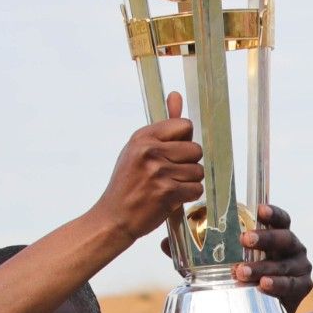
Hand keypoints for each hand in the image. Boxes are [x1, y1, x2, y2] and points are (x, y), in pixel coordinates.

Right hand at [99, 92, 205, 241]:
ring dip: (188, 182)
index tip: (174, 153)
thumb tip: (175, 95)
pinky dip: (188, 196)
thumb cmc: (127, 184)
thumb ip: (163, 127)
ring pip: (198, 171)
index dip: (184, 141)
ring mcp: (159, 171)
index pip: (184, 126)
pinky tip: (172, 198)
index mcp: (143, 137)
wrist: (114, 217)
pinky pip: (196, 189)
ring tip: (169, 186)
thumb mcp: (138, 150)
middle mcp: (150, 151)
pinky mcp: (167, 192)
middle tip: (172, 173)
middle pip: (196, 149)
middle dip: (189, 163)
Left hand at [238, 204, 312, 312]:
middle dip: (265, 238)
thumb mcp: (246, 260)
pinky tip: (263, 285)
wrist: (268, 309)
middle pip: (285, 239)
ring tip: (241, 272)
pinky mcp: (304, 285)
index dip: (273, 214)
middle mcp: (295, 248)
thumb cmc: (254, 278)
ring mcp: (301, 267)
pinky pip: (290, 284)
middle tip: (245, 239)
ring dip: (261, 268)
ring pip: (282, 265)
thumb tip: (209, 242)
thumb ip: (237, 250)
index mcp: (282, 236)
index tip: (260, 210)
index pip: (282, 220)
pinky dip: (276, 285)